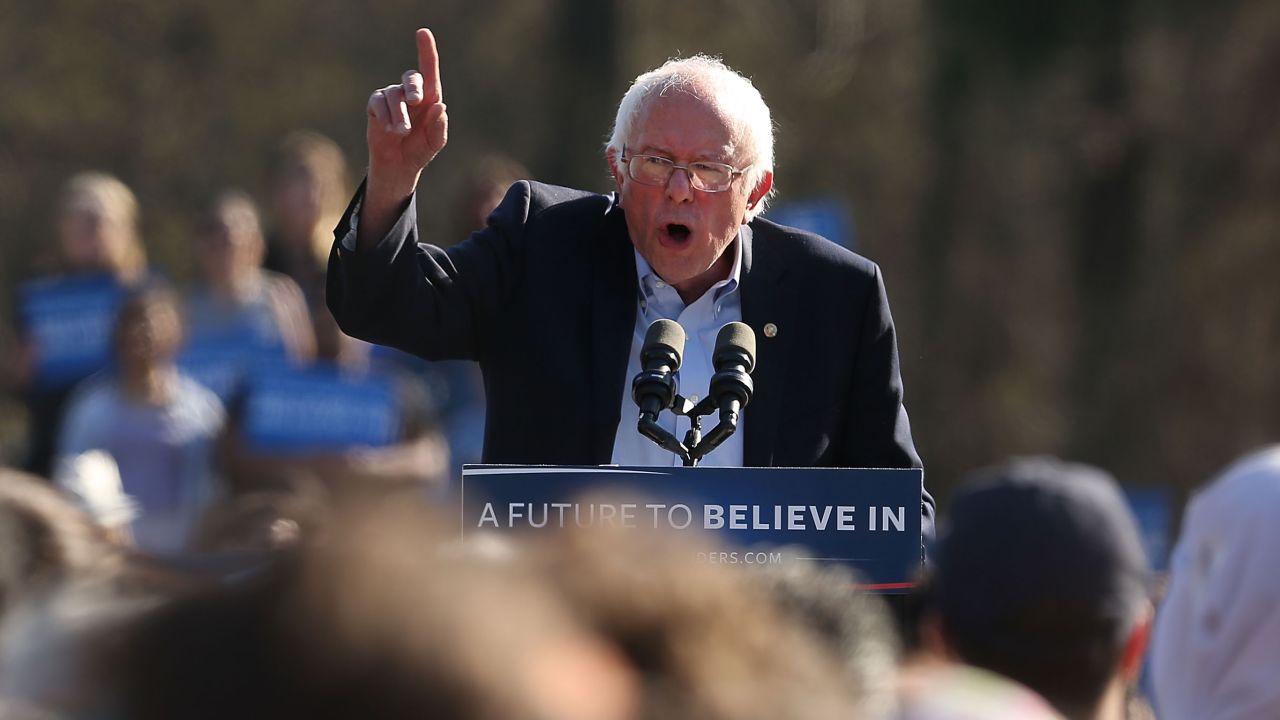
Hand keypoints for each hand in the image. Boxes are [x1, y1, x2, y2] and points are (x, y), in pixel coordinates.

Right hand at [364, 28, 447, 208]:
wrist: (398, 166)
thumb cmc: (419, 150)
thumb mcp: (434, 142)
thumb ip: (439, 126)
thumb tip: (440, 106)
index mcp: (428, 98)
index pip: (429, 71)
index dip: (427, 51)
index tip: (423, 33)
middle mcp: (410, 94)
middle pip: (411, 78)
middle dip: (413, 87)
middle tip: (416, 101)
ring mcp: (392, 98)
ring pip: (394, 95)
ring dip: (399, 115)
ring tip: (401, 132)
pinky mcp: (376, 106)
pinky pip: (378, 103)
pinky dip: (385, 116)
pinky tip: (390, 130)